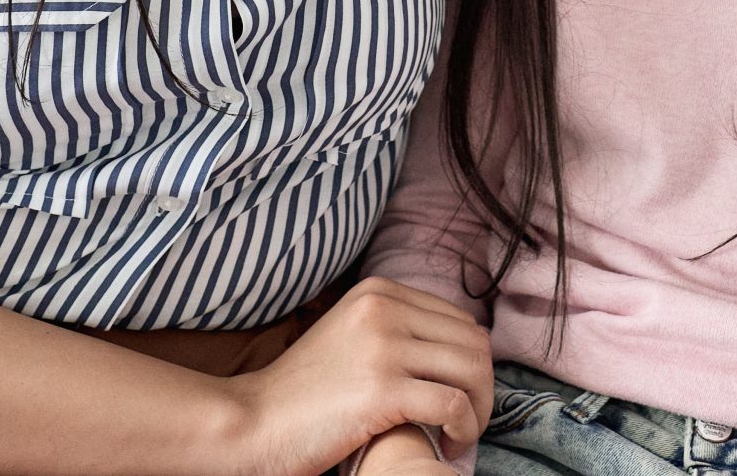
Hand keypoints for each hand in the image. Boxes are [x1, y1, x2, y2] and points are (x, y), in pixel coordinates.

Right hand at [212, 277, 490, 475]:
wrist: (252, 424)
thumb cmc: (302, 394)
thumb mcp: (351, 338)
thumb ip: (397, 330)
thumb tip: (461, 348)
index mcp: (379, 292)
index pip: (460, 320)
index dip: (473, 363)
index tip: (462, 396)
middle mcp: (384, 308)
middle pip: (474, 343)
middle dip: (483, 387)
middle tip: (469, 422)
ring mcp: (383, 346)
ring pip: (472, 372)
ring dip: (479, 410)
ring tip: (462, 435)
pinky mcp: (382, 389)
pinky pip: (454, 404)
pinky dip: (464, 428)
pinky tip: (450, 444)